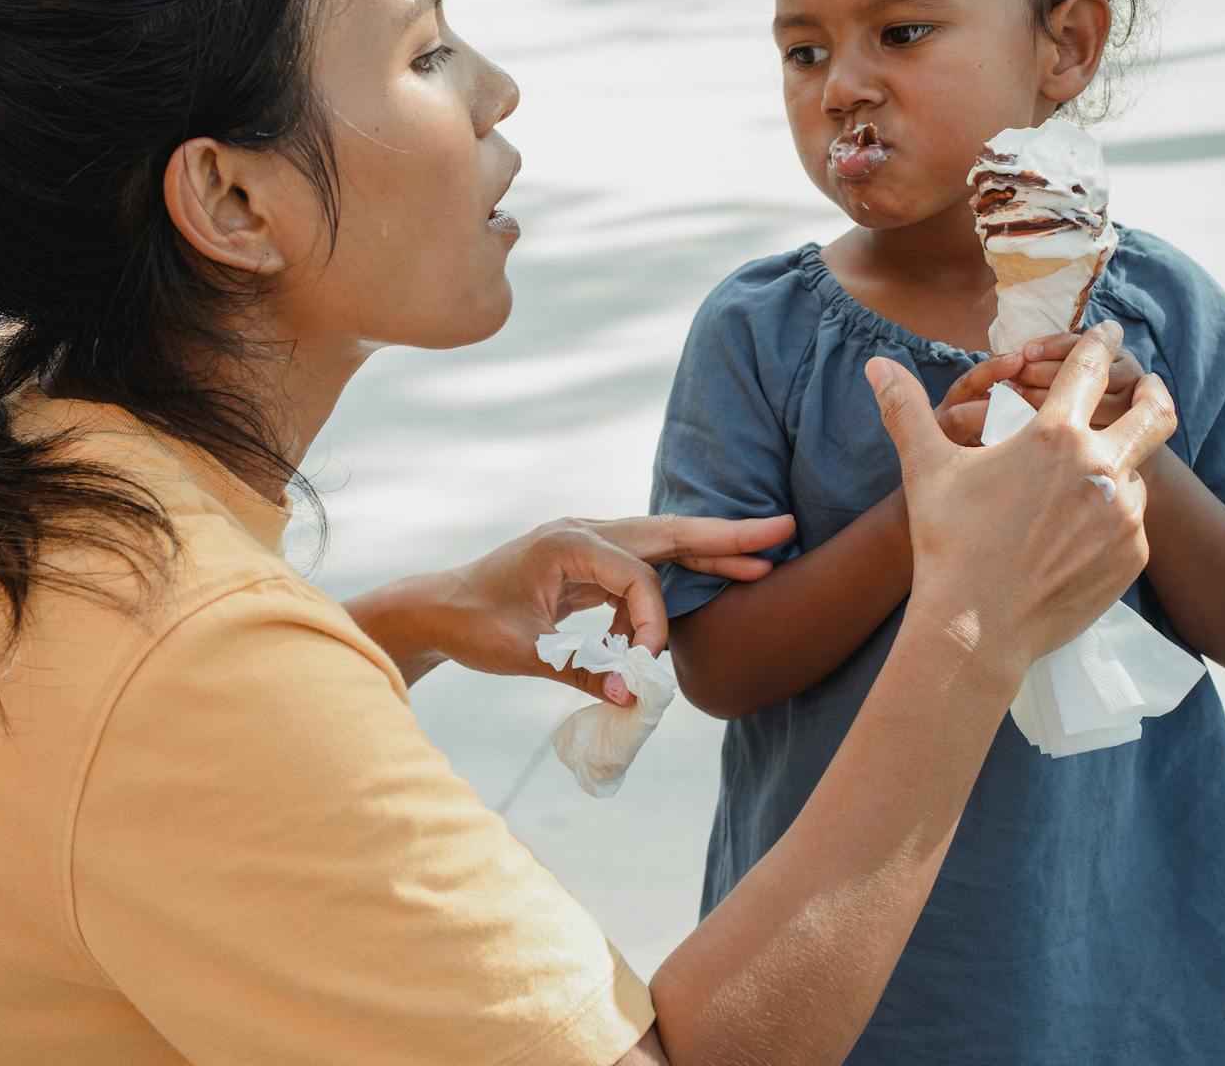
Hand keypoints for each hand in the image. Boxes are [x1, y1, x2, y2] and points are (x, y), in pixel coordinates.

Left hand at [423, 515, 795, 704]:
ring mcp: (589, 542)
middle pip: (667, 532)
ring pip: (663, 542)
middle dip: (726, 536)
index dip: (652, 622)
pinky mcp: (591, 561)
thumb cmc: (473, 625)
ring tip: (766, 556)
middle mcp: (583, 532)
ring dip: (711, 549)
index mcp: (567, 543)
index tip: (644, 664)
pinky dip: (682, 568)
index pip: (636, 576)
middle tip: (784, 529)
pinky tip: (718, 574)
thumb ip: (581, 669)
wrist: (440, 607)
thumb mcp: (522, 652)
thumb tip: (635, 695)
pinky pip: (647, 561)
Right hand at [865, 322, 1175, 677]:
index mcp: (1054, 436)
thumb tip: (877, 365)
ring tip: (1085, 483)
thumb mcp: (925, 469)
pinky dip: (1109, 517)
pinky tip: (1076, 532)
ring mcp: (1124, 514)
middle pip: (1153, 413)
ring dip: (1116, 468)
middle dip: (1152, 390)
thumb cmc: (948, 542)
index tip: (1108, 331)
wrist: (977, 627)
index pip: (1089, 371)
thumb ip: (906, 409)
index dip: (1099, 343)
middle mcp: (1100, 468)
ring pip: (1135, 474)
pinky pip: (1130, 523)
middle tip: (1146, 383)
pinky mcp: (1133, 554)